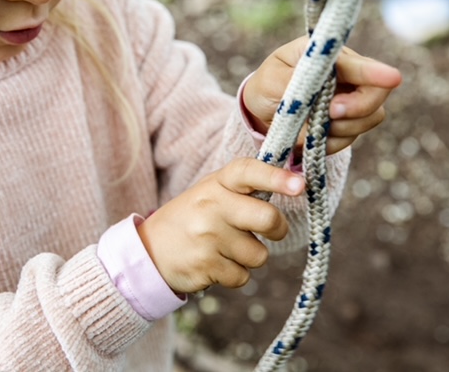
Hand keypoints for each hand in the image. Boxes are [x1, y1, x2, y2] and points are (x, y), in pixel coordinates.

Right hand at [136, 158, 304, 293]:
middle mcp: (211, 206)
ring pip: (259, 254)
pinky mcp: (205, 266)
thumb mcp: (210, 193)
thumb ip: (243, 189)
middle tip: (272, 230)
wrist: (149, 252)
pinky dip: (234, 275)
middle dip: (278, 229)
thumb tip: (294, 184)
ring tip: (224, 248)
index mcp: (216, 184)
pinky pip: (243, 276)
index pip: (248, 172)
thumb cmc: (192, 218)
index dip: (276, 177)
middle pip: (267, 218)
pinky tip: (215, 263)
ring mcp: (207, 237)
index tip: (299, 185)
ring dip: (249, 256)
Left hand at [243, 36, 401, 154]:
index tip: (393, 78)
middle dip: (357, 108)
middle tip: (331, 113)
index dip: (376, 72)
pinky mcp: (348, 123)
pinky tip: (311, 136)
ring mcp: (352, 100)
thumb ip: (294, 81)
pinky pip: (351, 138)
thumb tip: (318, 84)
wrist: (262, 110)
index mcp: (330, 56)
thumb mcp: (271, 79)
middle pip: (376, 94)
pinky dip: (331, 142)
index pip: (359, 65)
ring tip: (309, 125)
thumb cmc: (266, 85)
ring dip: (340, 128)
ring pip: (369, 119)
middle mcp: (348, 76)